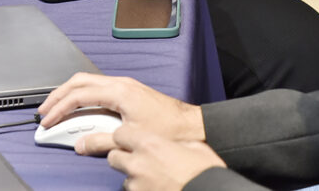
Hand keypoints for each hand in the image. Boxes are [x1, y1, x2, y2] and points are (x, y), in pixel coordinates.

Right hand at [37, 73, 204, 155]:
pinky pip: (97, 88)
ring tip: (56, 109)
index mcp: (118, 91)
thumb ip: (102, 141)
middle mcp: (120, 83)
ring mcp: (124, 85)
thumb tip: (80, 144)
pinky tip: (78, 108)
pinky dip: (82, 97)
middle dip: (58, 96)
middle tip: (44, 111)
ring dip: (68, 94)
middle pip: (78, 82)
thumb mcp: (130, 137)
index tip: (47, 120)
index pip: (79, 95)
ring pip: (87, 82)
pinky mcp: (127, 92)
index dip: (59, 108)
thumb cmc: (168, 128)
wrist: (190, 125)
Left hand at [108, 127, 225, 190]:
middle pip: (114, 157)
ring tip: (153, 179)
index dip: (125, 137)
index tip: (131, 140)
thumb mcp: (192, 146)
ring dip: (134, 177)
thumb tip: (167, 142)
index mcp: (150, 144)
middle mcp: (138, 164)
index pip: (119, 134)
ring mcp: (137, 185)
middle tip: (139, 160)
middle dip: (123, 157)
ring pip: (124, 178)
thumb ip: (171, 141)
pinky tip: (156, 188)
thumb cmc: (205, 171)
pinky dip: (142, 190)